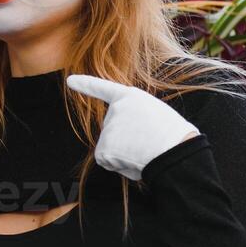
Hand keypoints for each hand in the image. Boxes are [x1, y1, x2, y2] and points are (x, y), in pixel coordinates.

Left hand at [67, 74, 200, 181]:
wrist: (175, 150)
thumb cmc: (174, 137)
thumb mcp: (155, 115)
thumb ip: (134, 120)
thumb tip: (124, 142)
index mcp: (130, 97)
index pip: (103, 89)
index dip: (86, 85)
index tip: (70, 80)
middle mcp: (114, 110)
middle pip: (114, 131)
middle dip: (127, 141)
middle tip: (149, 143)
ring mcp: (107, 128)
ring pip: (112, 148)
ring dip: (126, 155)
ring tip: (145, 151)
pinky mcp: (103, 148)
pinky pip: (108, 161)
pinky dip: (120, 166)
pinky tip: (136, 160)